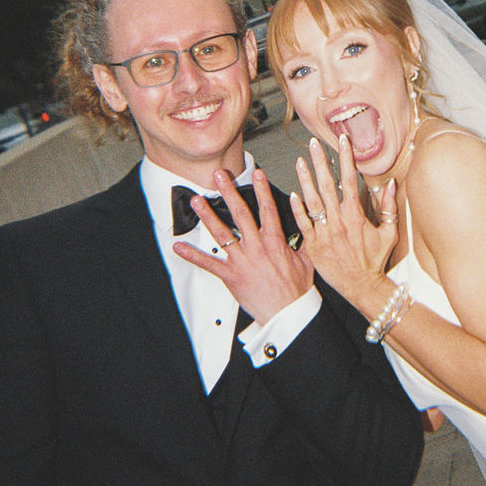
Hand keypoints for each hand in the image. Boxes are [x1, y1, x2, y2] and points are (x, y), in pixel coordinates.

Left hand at [172, 167, 313, 325]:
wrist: (288, 312)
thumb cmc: (295, 290)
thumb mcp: (306, 260)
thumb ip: (302, 239)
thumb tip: (305, 225)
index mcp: (274, 241)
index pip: (267, 209)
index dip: (261, 189)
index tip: (256, 174)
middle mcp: (256, 247)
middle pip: (240, 214)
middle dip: (229, 192)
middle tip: (219, 176)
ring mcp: (242, 260)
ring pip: (222, 233)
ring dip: (208, 216)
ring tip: (197, 201)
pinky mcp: (231, 276)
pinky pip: (209, 264)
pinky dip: (193, 255)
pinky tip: (179, 247)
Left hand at [291, 135, 397, 308]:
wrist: (361, 286)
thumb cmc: (374, 262)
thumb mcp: (389, 233)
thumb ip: (390, 207)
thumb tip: (390, 184)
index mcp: (355, 215)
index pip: (349, 179)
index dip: (345, 158)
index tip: (342, 141)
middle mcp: (338, 221)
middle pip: (327, 185)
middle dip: (320, 162)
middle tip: (314, 144)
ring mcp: (324, 232)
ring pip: (312, 201)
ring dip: (305, 180)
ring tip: (299, 162)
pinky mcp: (314, 245)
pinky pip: (303, 223)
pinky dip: (297, 208)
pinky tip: (293, 194)